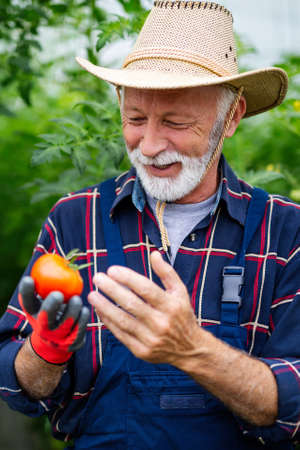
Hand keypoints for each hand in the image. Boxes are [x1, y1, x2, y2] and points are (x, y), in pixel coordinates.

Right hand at [19, 276, 89, 364]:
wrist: (59, 339)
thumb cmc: (54, 309)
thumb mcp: (47, 298)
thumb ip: (49, 284)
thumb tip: (57, 257)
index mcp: (35, 314)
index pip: (27, 303)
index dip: (26, 292)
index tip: (29, 278)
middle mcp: (44, 327)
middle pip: (45, 319)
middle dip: (50, 307)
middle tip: (57, 294)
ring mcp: (58, 338)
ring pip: (65, 326)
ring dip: (71, 312)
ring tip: (76, 299)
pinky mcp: (73, 344)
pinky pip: (79, 332)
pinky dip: (82, 320)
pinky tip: (85, 310)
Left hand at [88, 251, 200, 366]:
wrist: (189, 349)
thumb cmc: (182, 315)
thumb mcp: (180, 292)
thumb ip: (167, 272)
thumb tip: (154, 254)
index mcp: (171, 306)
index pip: (146, 289)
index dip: (127, 278)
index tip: (112, 269)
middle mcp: (161, 323)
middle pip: (131, 304)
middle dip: (111, 289)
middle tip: (98, 278)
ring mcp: (151, 339)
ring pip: (123, 320)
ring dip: (104, 306)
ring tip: (92, 294)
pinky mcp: (141, 351)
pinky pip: (120, 334)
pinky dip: (108, 321)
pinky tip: (100, 310)